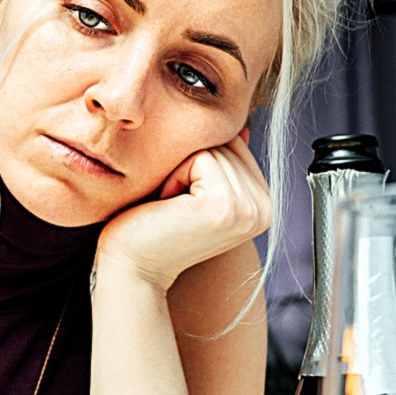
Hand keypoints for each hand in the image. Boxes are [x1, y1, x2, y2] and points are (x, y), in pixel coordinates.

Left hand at [95, 132, 271, 289]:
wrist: (131, 267)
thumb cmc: (153, 225)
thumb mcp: (194, 187)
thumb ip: (223, 161)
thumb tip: (242, 127)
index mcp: (262, 205)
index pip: (236, 146)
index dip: (199, 161)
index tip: (184, 199)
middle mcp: (264, 209)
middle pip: (227, 144)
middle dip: (190, 164)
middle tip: (174, 205)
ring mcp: (248, 210)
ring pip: (214, 149)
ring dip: (180, 171)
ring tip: (172, 208)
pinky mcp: (227, 206)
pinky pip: (201, 157)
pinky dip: (174, 176)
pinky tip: (167, 207)